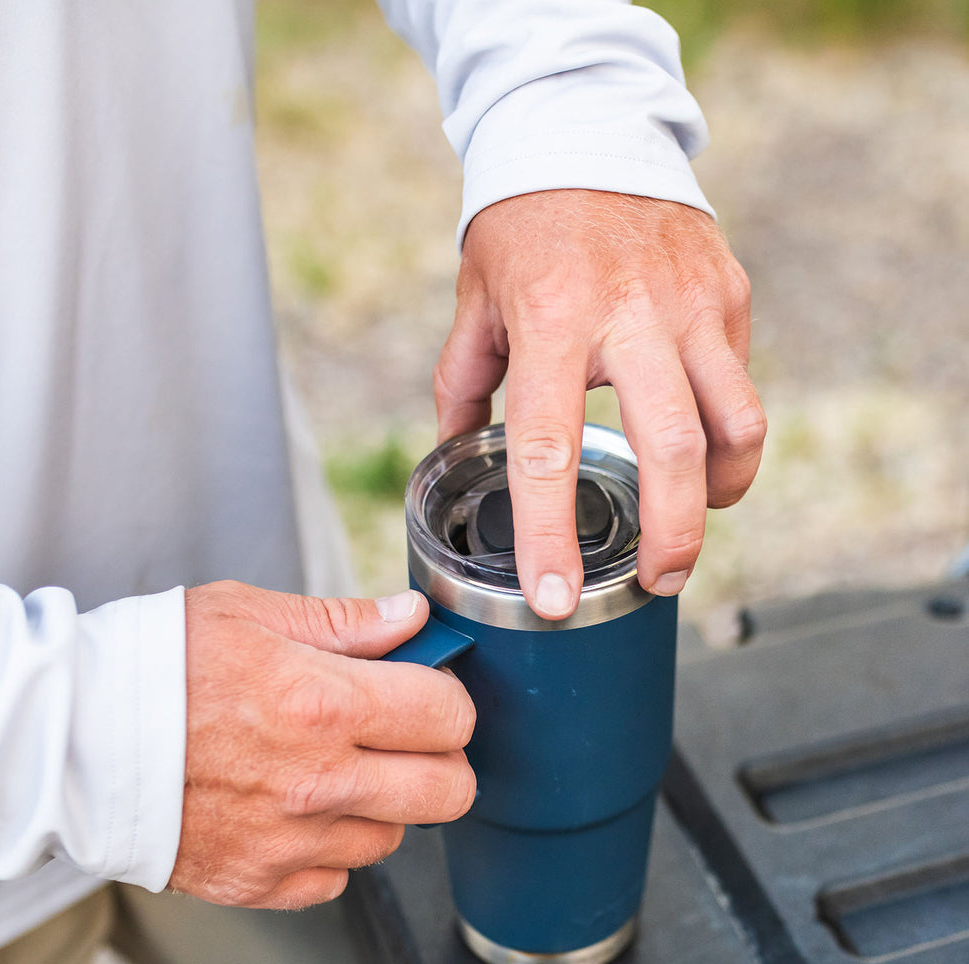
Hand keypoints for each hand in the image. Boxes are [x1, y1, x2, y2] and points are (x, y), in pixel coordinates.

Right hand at [173, 582, 475, 909]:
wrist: (68, 740)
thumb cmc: (153, 666)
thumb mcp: (247, 614)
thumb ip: (343, 622)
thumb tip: (412, 620)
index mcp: (321, 702)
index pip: (448, 714)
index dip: (447, 698)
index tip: (424, 690)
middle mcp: (317, 782)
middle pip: (449, 792)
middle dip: (441, 760)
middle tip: (403, 737)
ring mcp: (289, 841)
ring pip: (393, 838)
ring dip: (380, 805)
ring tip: (330, 769)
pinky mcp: (257, 882)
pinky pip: (335, 880)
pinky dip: (328, 849)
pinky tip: (292, 811)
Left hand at [434, 189, 765, 617]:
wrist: (588, 133)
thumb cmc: (521, 228)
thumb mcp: (475, 304)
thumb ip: (464, 385)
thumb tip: (453, 456)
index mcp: (552, 322)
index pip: (546, 448)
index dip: (549, 534)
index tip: (555, 598)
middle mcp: (631, 314)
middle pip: (672, 449)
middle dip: (670, 536)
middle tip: (656, 586)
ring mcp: (693, 303)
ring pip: (734, 423)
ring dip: (719, 496)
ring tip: (688, 534)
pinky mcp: (730, 295)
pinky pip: (740, 386)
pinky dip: (728, 440)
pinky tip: (701, 462)